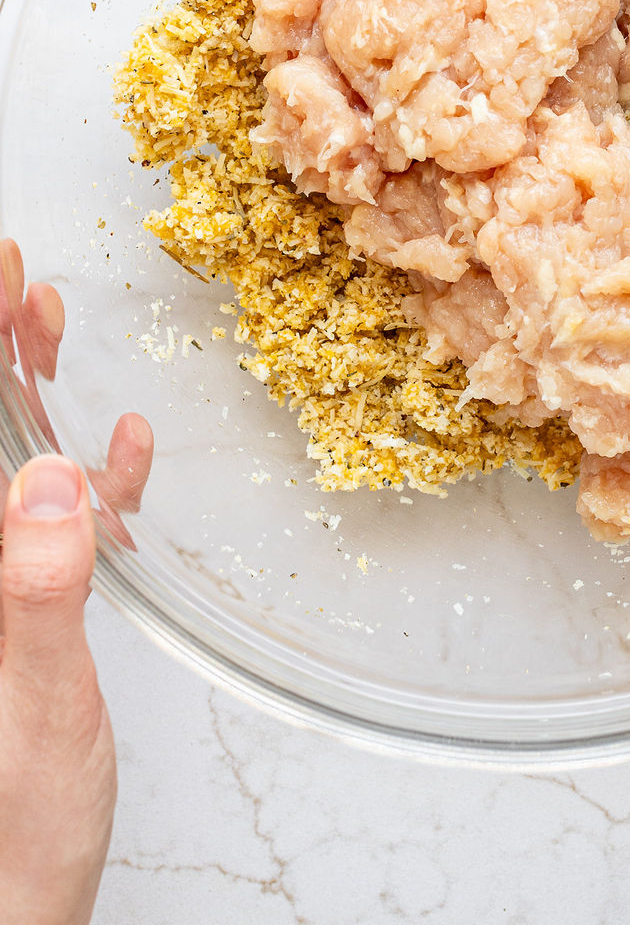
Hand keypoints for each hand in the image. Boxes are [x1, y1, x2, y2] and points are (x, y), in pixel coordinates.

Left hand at [1, 242, 153, 922]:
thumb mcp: (33, 709)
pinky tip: (116, 448)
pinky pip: (55, 523)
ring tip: (46, 322)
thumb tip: (51, 479)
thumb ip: (35, 591)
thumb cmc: (7, 832)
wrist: (13, 908)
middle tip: (16, 272)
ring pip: (7, 466)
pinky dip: (87, 476)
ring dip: (25, 392)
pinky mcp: (27, 611)